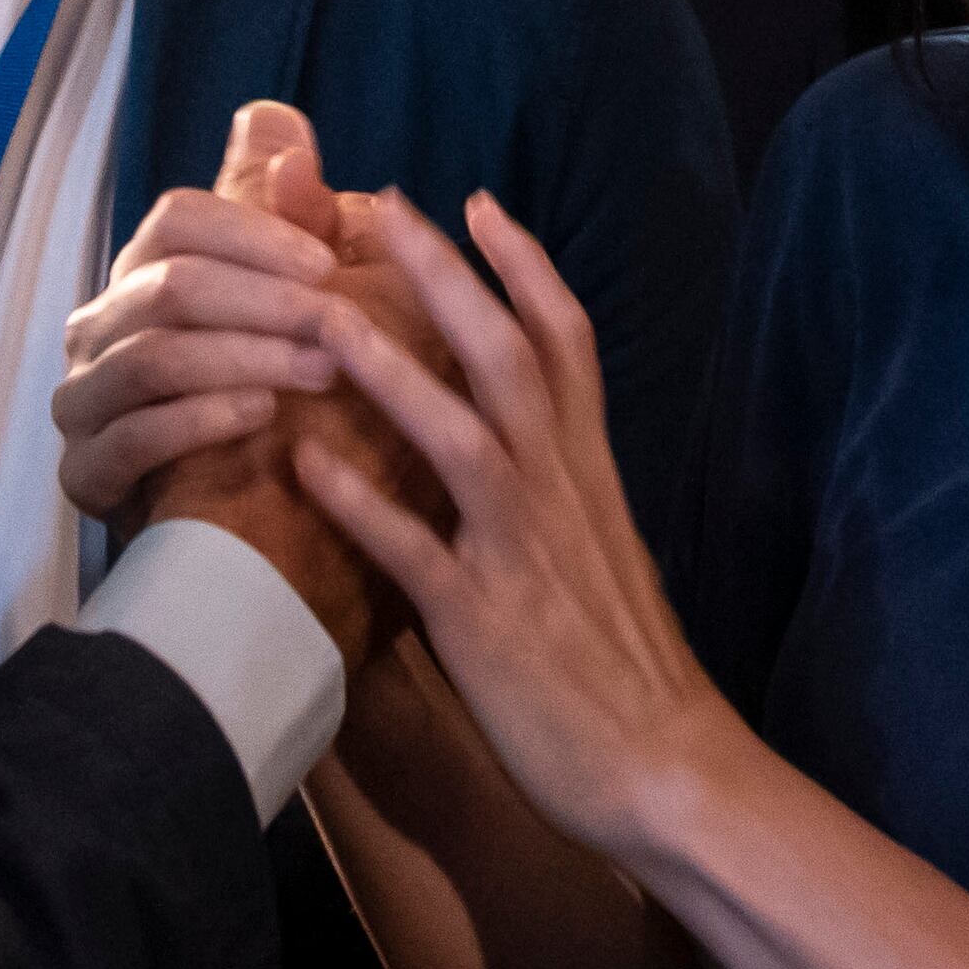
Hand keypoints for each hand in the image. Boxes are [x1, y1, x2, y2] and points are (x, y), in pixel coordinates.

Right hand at [56, 103, 344, 530]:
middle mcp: (98, 328)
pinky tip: (261, 418)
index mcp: (142, 274)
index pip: (177, 220)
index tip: (331, 260)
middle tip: (341, 325)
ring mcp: (84, 401)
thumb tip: (275, 119)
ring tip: (320, 371)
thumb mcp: (292, 304)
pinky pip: (133, 436)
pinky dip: (201, 420)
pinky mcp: (85, 473)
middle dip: (264, 300)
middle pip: (171, 285)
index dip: (254, 232)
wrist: (228, 526)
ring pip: (154, 356)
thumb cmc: (266, 397)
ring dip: (245, 358)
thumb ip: (286, 216)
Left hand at [285, 188, 750, 864]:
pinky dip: (360, 503)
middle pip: (512, 357)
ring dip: (393, 372)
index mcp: (589, 472)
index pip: (567, 341)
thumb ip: (561, 488)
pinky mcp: (485, 622)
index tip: (477, 201)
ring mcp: (522, 554)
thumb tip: (528, 442)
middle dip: (451, 277)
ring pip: (463, 436)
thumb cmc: (627, 668)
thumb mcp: (605, 551)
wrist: (665, 767)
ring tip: (324, 316)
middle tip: (385, 206)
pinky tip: (303, 465)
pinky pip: (415, 552)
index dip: (524, 266)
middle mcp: (560, 492)